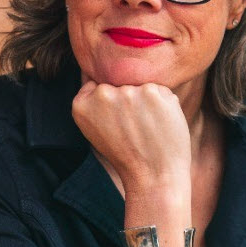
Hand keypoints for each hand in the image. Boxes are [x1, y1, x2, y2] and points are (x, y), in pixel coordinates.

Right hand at [72, 80, 190, 188]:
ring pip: (140, 85)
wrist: (153, 177)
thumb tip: (96, 69)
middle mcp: (102, 94)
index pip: (98, 84)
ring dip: (148, 101)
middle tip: (134, 130)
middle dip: (130, 102)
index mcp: (80, 103)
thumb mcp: (97, 129)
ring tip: (147, 129)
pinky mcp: (153, 92)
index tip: (117, 124)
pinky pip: (160, 89)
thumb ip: (95, 100)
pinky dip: (164, 104)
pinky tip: (160, 124)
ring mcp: (128, 92)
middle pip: (120, 84)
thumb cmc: (128, 155)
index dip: (113, 104)